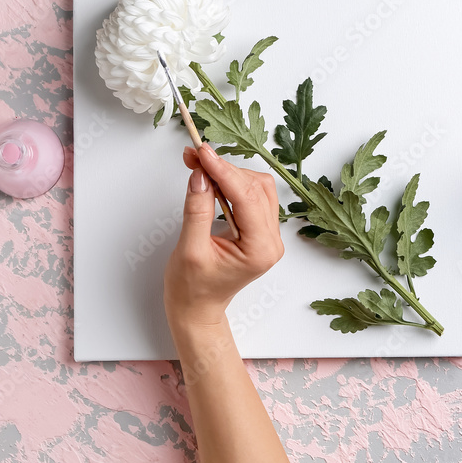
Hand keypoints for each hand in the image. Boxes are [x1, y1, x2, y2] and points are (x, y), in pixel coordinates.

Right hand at [164, 144, 283, 327]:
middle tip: (195, 157)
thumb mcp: (190, 249)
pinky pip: (252, 196)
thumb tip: (200, 175)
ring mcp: (268, 235)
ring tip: (199, 167)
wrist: (196, 308)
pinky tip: (211, 179)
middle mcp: (271, 241)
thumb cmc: (192, 289)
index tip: (203, 153)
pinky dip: (231, 183)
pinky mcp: (258, 230)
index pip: (247, 198)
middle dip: (225, 169)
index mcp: (260, 250)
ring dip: (229, 173)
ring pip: (257, 187)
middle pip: (256, 187)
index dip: (224, 171)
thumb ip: (197, 210)